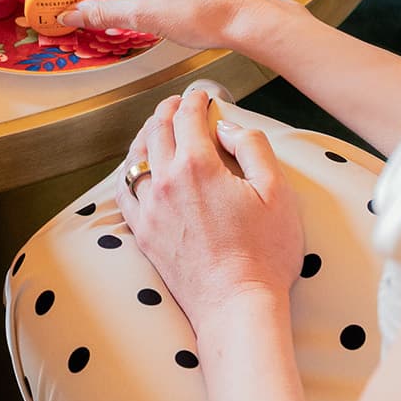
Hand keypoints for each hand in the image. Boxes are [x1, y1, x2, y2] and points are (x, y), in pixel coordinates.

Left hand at [120, 89, 302, 316]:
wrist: (236, 305)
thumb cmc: (264, 253)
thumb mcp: (276, 192)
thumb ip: (252, 147)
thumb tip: (226, 128)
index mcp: (197, 166)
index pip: (188, 117)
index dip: (196, 100)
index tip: (203, 95)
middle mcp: (165, 182)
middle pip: (158, 131)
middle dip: (168, 110)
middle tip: (178, 103)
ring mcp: (149, 209)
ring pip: (136, 157)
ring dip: (147, 135)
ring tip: (157, 127)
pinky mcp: (143, 232)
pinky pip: (124, 191)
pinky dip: (129, 170)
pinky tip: (137, 168)